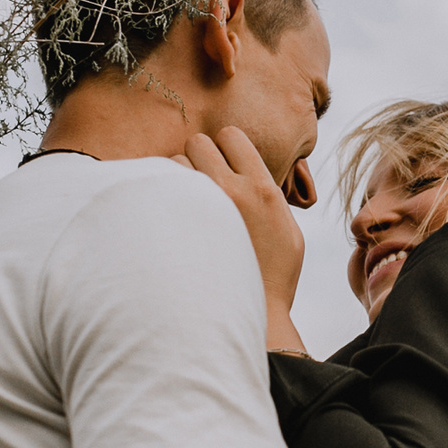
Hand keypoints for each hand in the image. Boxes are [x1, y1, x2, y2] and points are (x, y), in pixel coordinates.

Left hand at [180, 128, 307, 352]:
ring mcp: (200, 207)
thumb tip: (250, 173)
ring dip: (178, 178)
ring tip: (186, 204)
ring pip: (174, 163)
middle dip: (198, 157)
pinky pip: (158, 190)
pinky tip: (170, 218)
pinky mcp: (175, 225)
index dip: (225, 146)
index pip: (231, 135)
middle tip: (203, 183)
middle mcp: (231, 190)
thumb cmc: (272, 275)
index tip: (224, 164)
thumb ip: (268, 195)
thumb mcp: (288, 229)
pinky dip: (161, 197)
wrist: (251, 313)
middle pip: (198, 142)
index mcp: (262, 188)